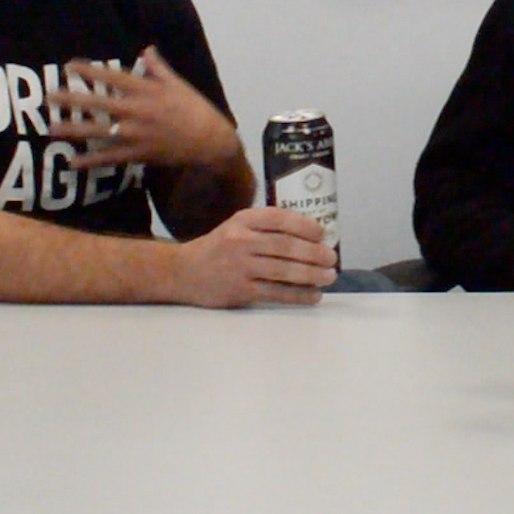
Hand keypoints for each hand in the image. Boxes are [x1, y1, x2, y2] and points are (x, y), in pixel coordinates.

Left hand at [47, 46, 238, 169]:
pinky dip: (91, 160)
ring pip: (99, 131)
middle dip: (72, 99)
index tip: (69, 66)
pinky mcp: (139, 153)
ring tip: (51, 127)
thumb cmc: (195, 109)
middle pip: (98, 103)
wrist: (210, 140)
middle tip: (48, 96)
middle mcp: (139, 110)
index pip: (113, 77)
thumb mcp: (178, 84)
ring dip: (74, 129)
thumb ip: (158, 68)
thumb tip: (147, 49)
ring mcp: (137, 133)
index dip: (90, 71)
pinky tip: (73, 161)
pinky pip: (110, 157)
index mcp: (148, 90)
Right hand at [172, 207, 336, 307]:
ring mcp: (239, 267)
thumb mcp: (236, 227)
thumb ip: (266, 227)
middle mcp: (240, 241)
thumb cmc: (218, 248)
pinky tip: (313, 295)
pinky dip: (298, 295)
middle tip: (331, 258)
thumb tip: (311, 235)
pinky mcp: (240, 291)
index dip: (304, 225)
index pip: (279, 219)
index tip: (323, 234)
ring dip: (311, 274)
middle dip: (314, 253)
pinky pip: (275, 293)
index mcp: (242, 220)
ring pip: (283, 270)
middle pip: (285, 246)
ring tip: (329, 276)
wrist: (182, 273)